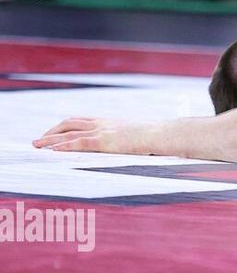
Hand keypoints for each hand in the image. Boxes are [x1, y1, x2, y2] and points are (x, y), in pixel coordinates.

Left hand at [33, 117, 150, 154]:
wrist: (162, 134)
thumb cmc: (155, 136)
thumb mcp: (137, 136)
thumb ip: (128, 139)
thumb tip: (130, 148)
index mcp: (109, 122)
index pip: (81, 121)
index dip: (65, 127)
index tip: (54, 134)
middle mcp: (102, 124)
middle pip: (69, 123)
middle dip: (52, 132)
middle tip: (39, 141)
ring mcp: (102, 131)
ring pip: (68, 132)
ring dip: (50, 139)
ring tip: (37, 146)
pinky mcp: (104, 141)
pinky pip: (78, 142)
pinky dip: (63, 146)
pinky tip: (52, 151)